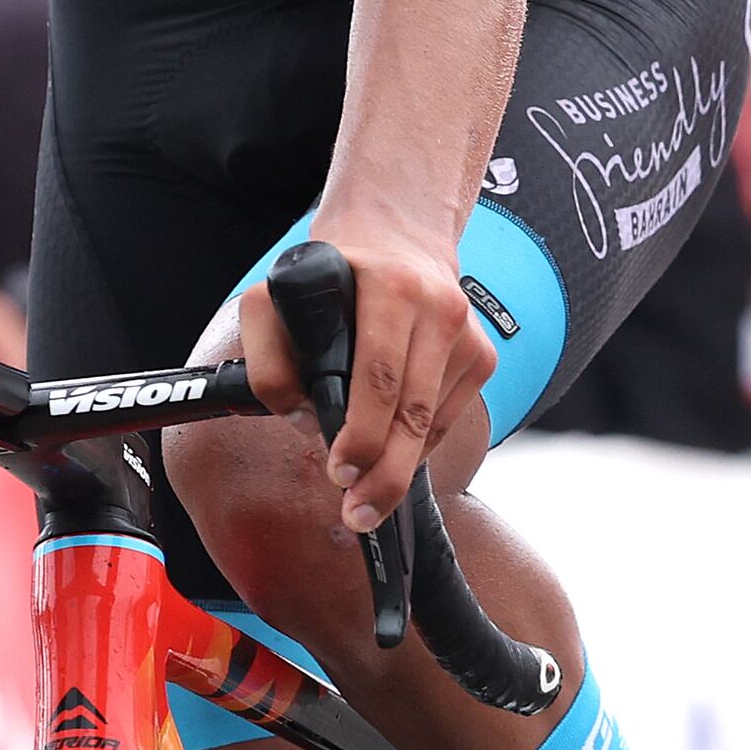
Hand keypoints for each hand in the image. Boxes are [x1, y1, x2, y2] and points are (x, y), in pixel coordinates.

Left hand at [231, 215, 494, 532]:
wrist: (397, 236)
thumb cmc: (331, 278)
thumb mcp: (273, 300)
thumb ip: (268, 362)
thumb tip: (305, 421)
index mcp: (389, 287)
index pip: (379, 375)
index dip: (362, 433)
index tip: (340, 473)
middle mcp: (437, 306)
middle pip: (413, 411)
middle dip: (384, 473)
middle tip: (359, 513)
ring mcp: (467, 332)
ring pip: (434, 423)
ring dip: (401, 467)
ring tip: (370, 500)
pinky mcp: (482, 354)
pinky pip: (449, 418)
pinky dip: (419, 443)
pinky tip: (394, 451)